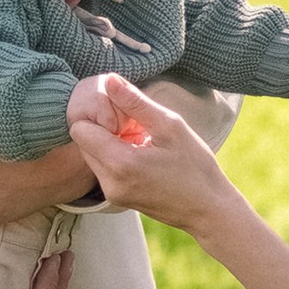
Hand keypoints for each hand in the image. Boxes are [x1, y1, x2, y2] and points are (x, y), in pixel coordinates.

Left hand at [71, 80, 243, 237]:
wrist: (208, 209)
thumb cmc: (196, 166)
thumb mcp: (170, 126)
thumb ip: (135, 102)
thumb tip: (110, 80)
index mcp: (121, 164)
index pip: (79, 128)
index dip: (99, 114)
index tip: (125, 115)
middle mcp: (109, 182)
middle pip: (82, 141)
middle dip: (102, 127)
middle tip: (135, 126)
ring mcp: (111, 193)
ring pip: (91, 154)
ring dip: (108, 142)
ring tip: (140, 140)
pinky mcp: (116, 197)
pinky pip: (102, 168)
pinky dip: (115, 156)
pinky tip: (141, 154)